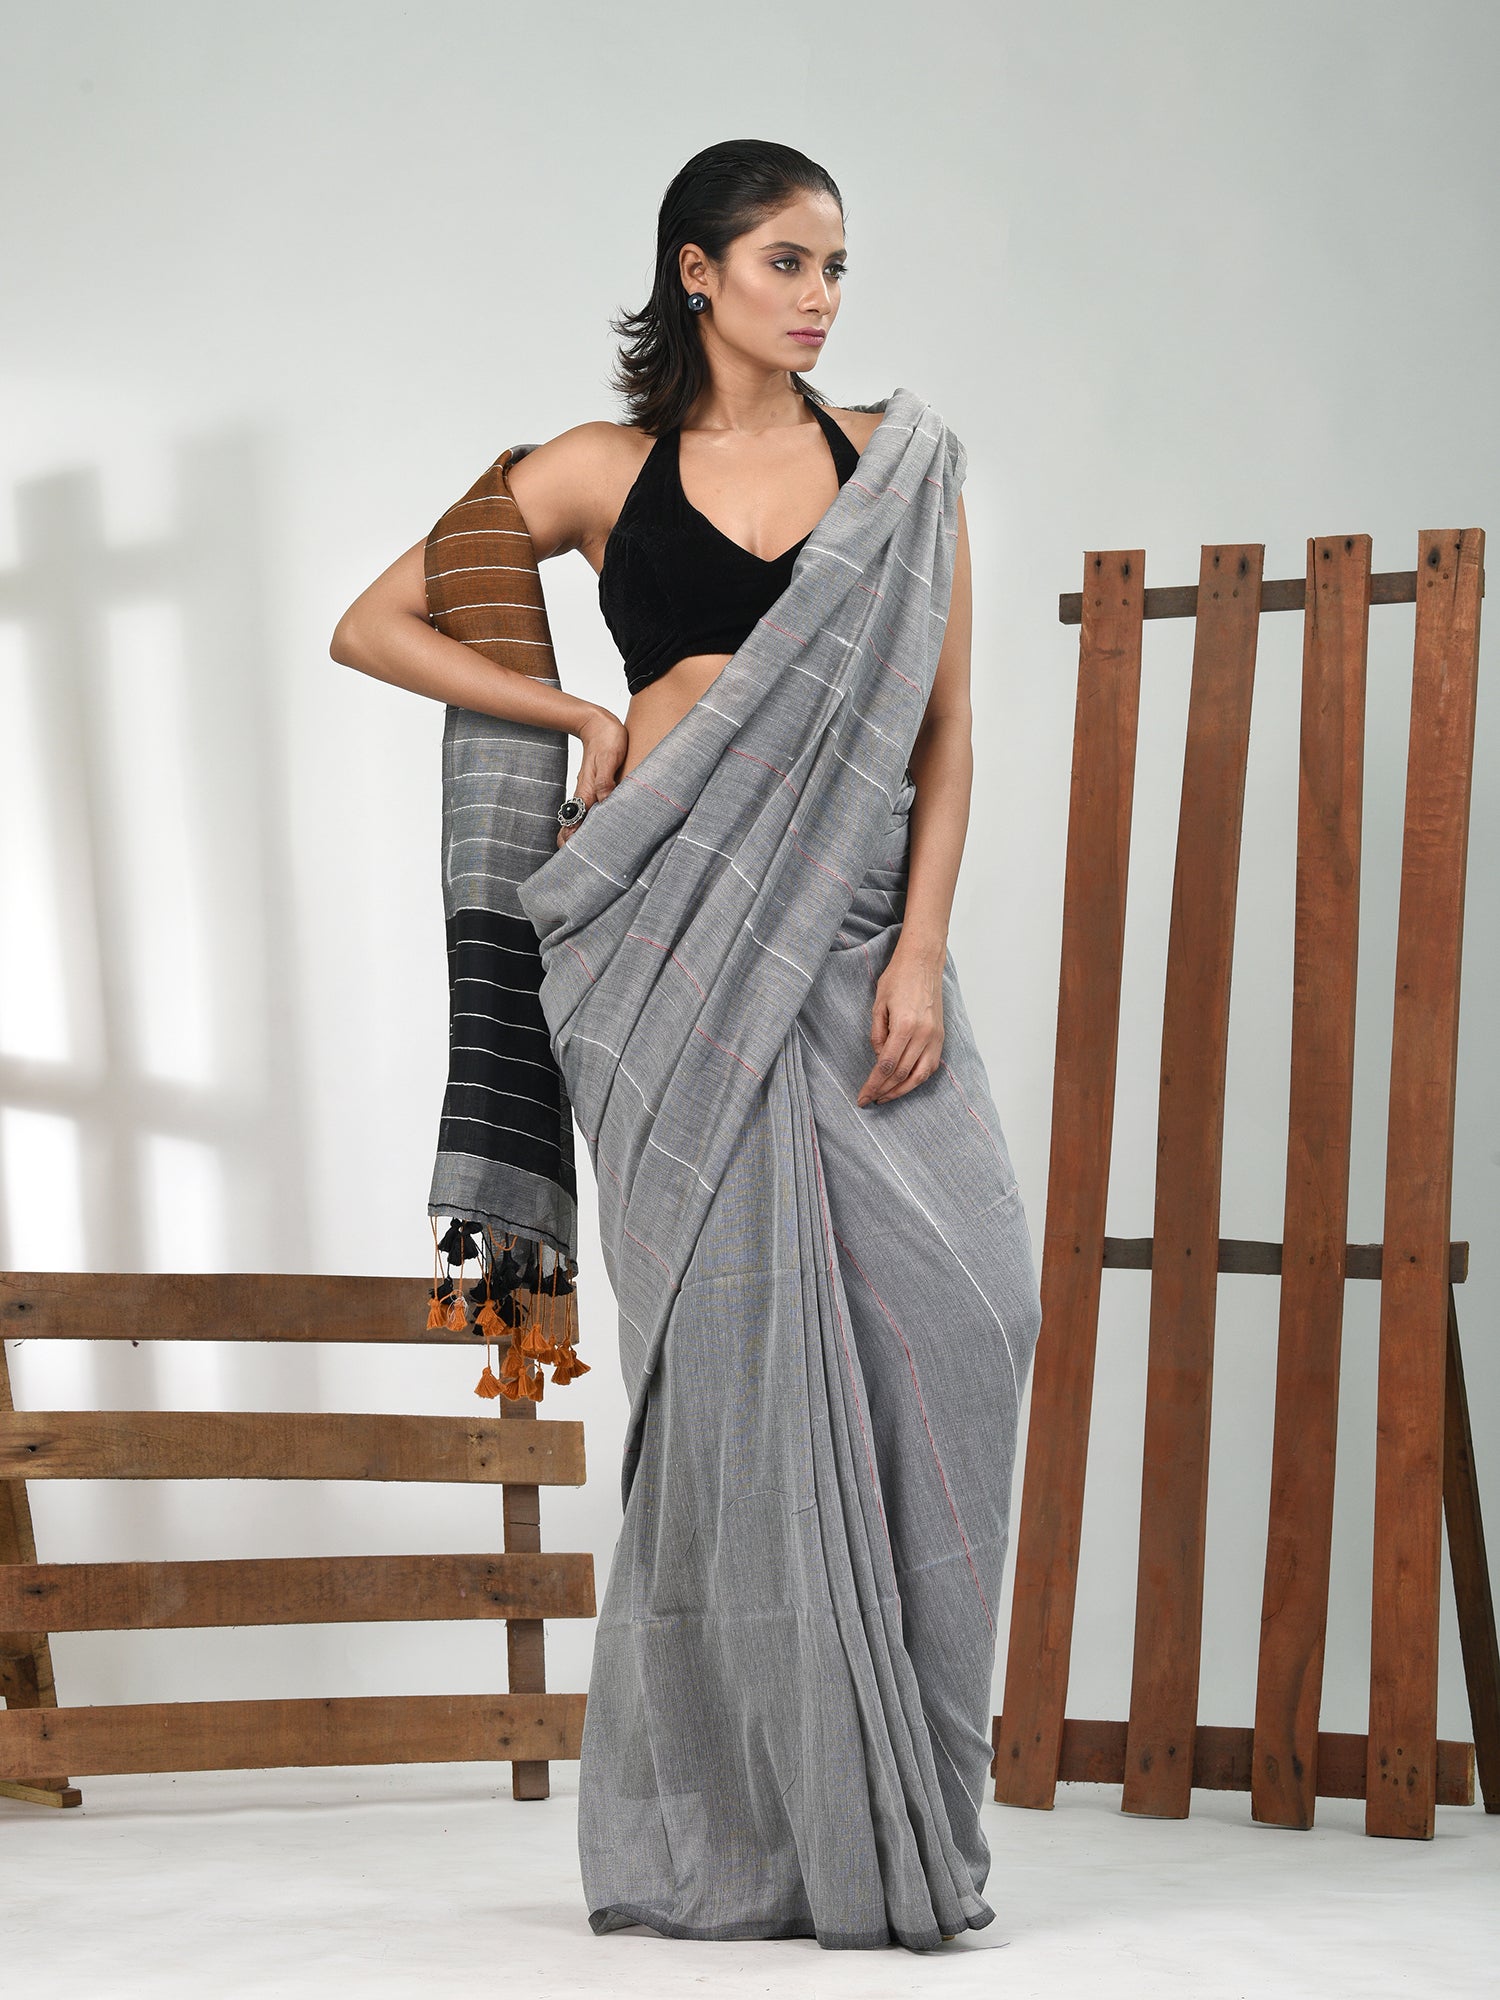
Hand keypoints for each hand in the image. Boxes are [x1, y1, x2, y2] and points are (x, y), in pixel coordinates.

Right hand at [559, 707, 628, 845]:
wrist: (598, 723)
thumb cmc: (607, 738)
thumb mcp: (610, 757)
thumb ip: (606, 780)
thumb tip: (605, 802)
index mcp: (588, 791)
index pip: (574, 823)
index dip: (572, 841)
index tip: (574, 857)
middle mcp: (585, 795)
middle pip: (573, 826)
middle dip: (573, 845)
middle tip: (581, 863)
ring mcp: (588, 792)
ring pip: (581, 820)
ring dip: (582, 836)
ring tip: (589, 855)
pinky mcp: (595, 788)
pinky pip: (590, 810)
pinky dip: (589, 824)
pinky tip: (598, 831)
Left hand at [857, 947, 943, 1105]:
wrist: (923, 963)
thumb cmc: (898, 979)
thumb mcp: (879, 1005)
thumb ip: (877, 1035)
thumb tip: (879, 1059)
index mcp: (905, 1025)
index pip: (886, 1065)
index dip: (873, 1085)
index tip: (863, 1097)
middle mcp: (923, 1034)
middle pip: (902, 1074)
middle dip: (884, 1091)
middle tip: (869, 1100)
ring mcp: (935, 1037)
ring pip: (919, 1076)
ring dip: (901, 1091)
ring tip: (885, 1097)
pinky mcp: (941, 1037)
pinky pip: (930, 1066)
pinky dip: (917, 1080)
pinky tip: (905, 1084)